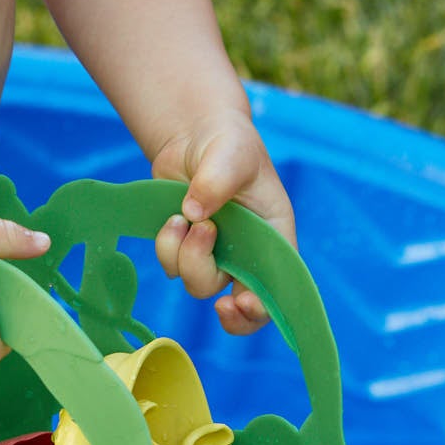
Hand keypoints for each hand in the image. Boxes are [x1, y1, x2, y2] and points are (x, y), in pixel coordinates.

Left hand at [152, 113, 295, 336]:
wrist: (196, 138)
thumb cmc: (229, 144)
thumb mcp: (232, 154)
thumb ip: (218, 180)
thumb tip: (194, 213)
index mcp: (274, 238)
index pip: (276, 288)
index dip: (261, 307)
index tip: (239, 302)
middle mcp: (248, 254)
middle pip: (233, 298)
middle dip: (207, 273)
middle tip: (199, 234)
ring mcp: (216, 255)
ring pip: (197, 282)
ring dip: (183, 254)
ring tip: (182, 215)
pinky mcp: (187, 249)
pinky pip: (172, 266)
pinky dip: (167, 246)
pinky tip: (172, 218)